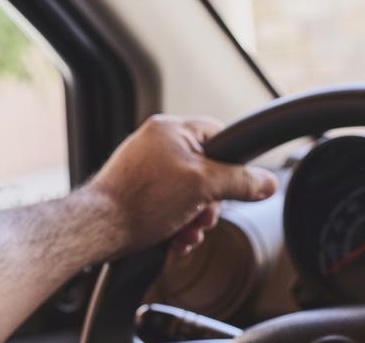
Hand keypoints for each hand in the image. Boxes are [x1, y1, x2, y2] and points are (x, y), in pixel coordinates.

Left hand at [89, 115, 277, 254]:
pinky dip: (178, 220)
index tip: (234, 185)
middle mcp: (158, 142)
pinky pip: (171, 200)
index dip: (233, 163)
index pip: (220, 135)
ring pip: (190, 189)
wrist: (97, 229)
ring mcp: (146, 166)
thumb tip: (268, 183)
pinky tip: (176, 236)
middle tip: (203, 216)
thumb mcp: (202, 187)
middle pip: (207, 168)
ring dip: (196, 216)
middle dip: (211, 200)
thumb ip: (240, 181)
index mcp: (172, 129)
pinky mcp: (138, 188)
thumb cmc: (140, 201)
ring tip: (187, 231)